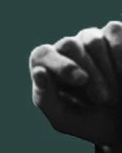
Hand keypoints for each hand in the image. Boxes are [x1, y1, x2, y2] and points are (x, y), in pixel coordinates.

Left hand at [29, 22, 121, 152]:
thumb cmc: (88, 120)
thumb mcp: (64, 119)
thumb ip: (46, 99)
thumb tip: (38, 72)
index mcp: (48, 69)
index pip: (41, 55)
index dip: (60, 65)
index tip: (81, 80)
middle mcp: (66, 49)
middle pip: (69, 46)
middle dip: (89, 74)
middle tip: (102, 99)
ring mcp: (89, 38)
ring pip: (92, 41)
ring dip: (105, 71)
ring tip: (112, 97)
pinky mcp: (112, 32)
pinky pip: (112, 32)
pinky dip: (120, 56)